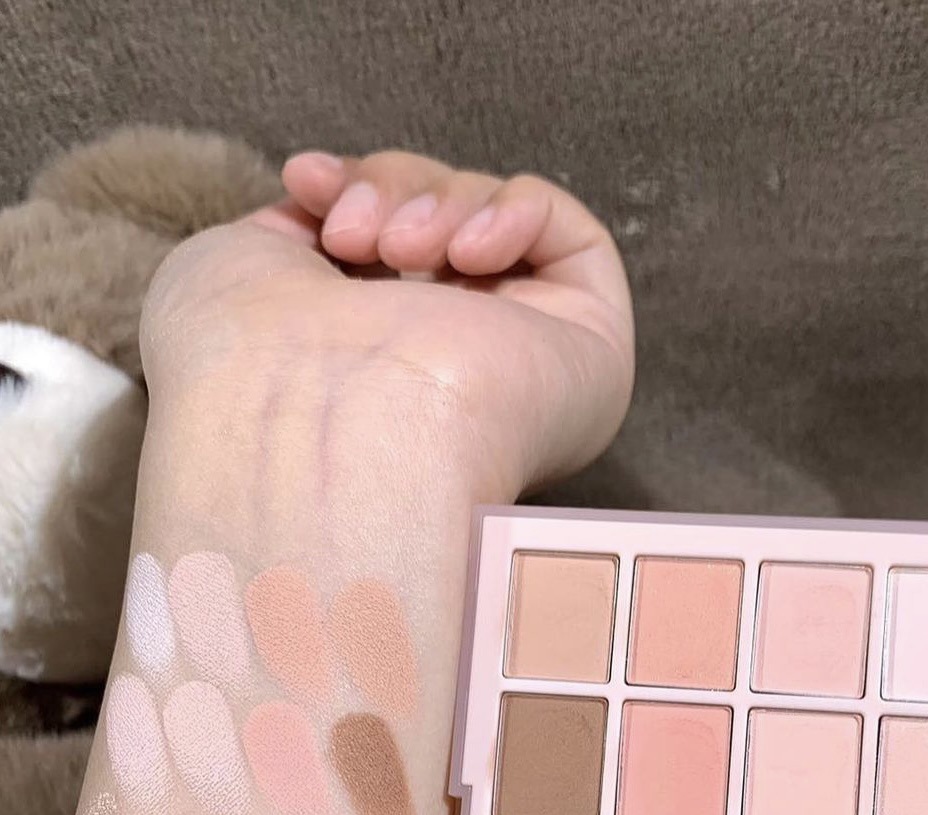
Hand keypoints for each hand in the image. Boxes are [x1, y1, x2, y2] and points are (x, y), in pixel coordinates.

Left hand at [141, 150, 634, 498]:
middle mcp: (458, 382)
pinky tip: (465, 254)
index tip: (307, 182)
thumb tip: (326, 203)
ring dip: (437, 205)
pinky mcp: (589, 349)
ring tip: (394, 248)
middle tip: (353, 235)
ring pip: (497, 220)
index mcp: (377, 380)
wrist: (317, 420)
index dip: (356, 191)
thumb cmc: (250, 372)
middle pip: (443, 224)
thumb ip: (293, 230)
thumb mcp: (239, 268)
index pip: (389, 251)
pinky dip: (511, 212)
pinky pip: (569, 234)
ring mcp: (527, 367)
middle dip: (393, 193)